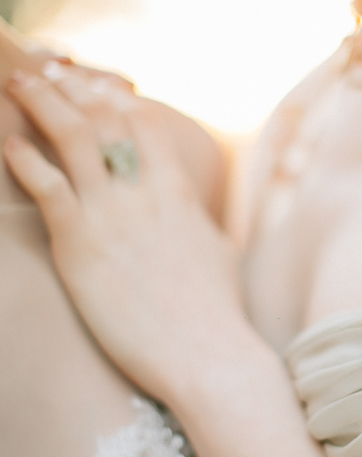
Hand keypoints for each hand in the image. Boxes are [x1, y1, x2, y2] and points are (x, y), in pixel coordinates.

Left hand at [3, 68, 243, 401]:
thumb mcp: (218, 254)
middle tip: (49, 75)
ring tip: (18, 85)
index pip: (145, 125)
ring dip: (40, 103)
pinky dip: (24, 158)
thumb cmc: (216, 312)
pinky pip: (46, 186)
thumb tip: (198, 217)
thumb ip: (200, 223)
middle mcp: (145, 194)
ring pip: (70, 137)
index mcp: (179, 194)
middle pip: (105, 120)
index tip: (97, 89)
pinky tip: (8, 143)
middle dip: (74, 88)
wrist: (206, 353)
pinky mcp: (81, 244)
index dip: (117, 101)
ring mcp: (113, 216)